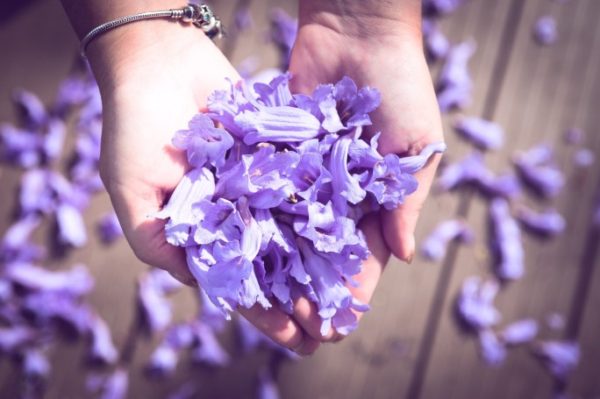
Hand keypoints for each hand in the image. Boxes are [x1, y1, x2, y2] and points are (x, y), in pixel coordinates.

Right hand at [85, 18, 318, 353]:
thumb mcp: (131, 192)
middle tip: (331, 327)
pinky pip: (303, 185)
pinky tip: (352, 235)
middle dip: (299, 296)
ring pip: (293, 230)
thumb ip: (156, 241)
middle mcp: (232, 211)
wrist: (158, 62)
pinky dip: (326, 210)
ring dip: (318, 262)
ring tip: (348, 292)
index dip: (261, 312)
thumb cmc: (134, 128)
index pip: (235, 281)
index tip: (293, 338)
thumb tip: (195, 283)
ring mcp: (256, 183)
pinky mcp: (276, 154)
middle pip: (272, 263)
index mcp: (200, 229)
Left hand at [286, 0, 443, 342]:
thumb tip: (402, 255)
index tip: (338, 324)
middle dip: (314, 288)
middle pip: (327, 251)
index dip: (354, 289)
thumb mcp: (415, 144)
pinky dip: (263, 220)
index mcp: (380, 196)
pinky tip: (248, 251)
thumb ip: (406, 200)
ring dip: (285, 265)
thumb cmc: (400, 84)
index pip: (367, 254)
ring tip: (269, 301)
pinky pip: (274, 192)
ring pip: (296, 229)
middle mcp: (344, 191)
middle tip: (298, 326)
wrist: (357, 29)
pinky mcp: (284, 152)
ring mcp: (312, 174)